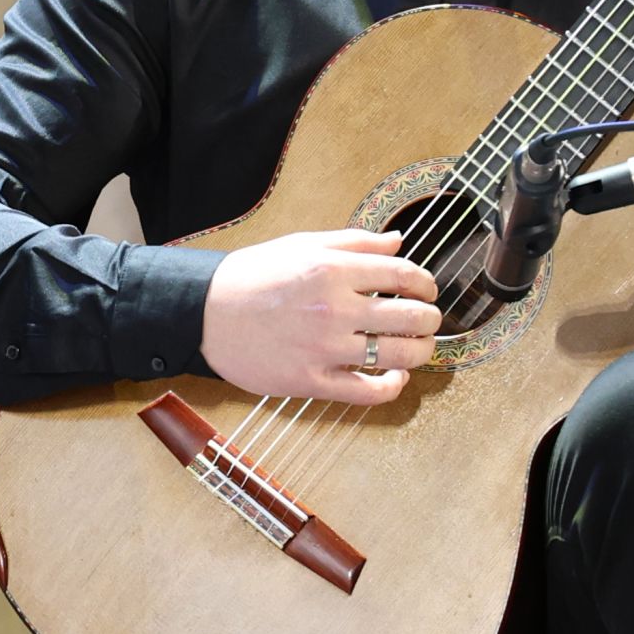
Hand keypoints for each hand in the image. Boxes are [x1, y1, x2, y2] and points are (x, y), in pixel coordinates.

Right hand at [202, 229, 439, 405]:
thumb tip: (398, 241)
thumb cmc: (252, 278)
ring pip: (399, 356)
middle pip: (412, 317)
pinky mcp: (311, 381)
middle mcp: (333, 308)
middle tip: (426, 320)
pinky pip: (368, 392)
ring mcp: (323, 348)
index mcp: (332, 269)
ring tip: (418, 348)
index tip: (426, 290)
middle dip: (430, 319)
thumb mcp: (302, 245)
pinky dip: (392, 386)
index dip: (426, 284)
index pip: (405, 275)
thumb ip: (354, 242)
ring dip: (420, 352)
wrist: (204, 313)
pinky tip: (394, 377)